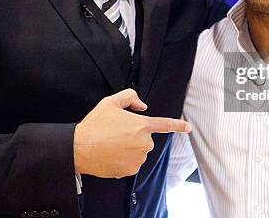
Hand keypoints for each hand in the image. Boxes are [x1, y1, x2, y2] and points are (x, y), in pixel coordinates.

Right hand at [74, 89, 190, 178]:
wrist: (80, 148)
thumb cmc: (95, 125)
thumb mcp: (110, 102)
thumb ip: (130, 97)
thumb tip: (142, 106)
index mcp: (142, 125)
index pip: (165, 124)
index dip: (179, 126)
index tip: (189, 128)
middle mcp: (144, 143)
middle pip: (145, 139)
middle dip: (135, 136)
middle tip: (116, 134)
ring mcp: (138, 158)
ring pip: (139, 152)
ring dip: (129, 148)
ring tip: (111, 144)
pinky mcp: (131, 170)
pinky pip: (132, 163)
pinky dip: (124, 160)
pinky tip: (111, 154)